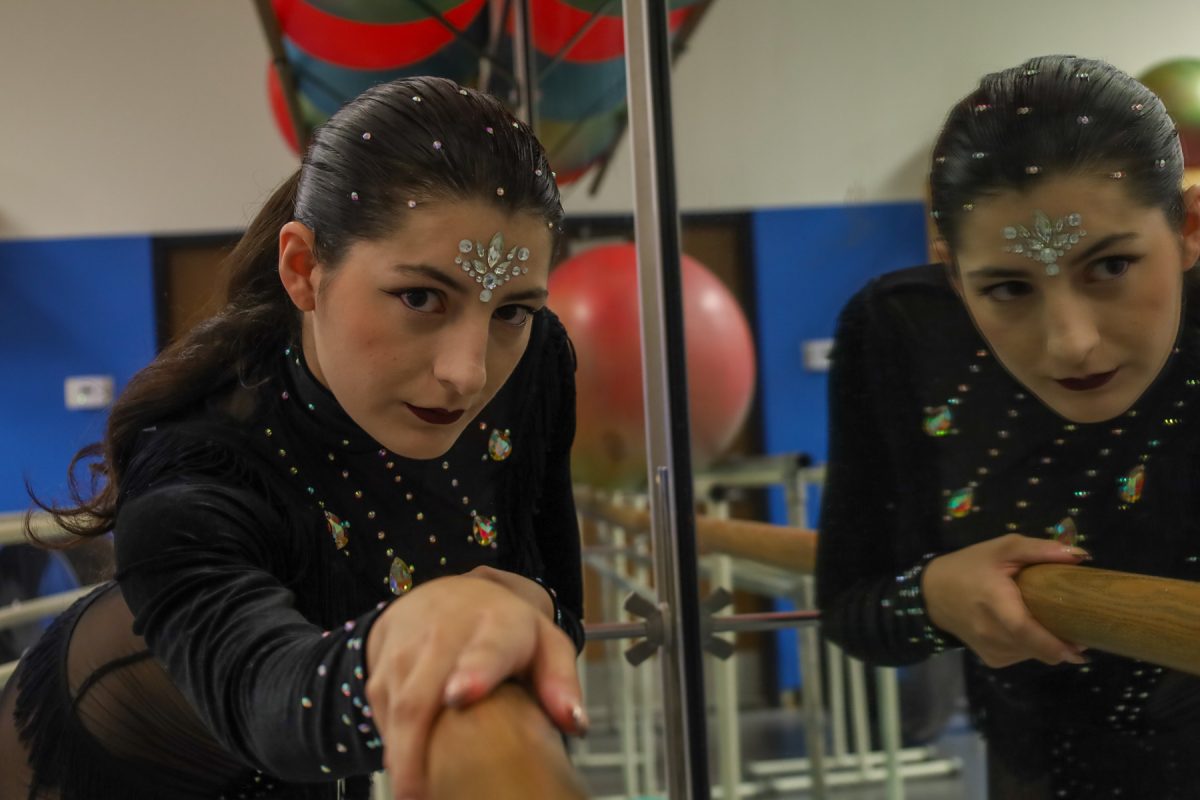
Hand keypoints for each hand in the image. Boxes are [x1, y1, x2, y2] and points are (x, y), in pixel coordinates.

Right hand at [365, 574, 585, 799]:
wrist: (445, 597)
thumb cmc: (504, 631)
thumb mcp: (544, 644)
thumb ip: (560, 682)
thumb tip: (573, 724)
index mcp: (497, 626)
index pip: (487, 648)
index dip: (475, 671)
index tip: (461, 695)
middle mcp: (444, 632)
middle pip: (422, 695)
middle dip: (416, 749)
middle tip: (422, 796)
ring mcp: (406, 650)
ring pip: (396, 711)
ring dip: (403, 758)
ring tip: (418, 795)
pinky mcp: (380, 670)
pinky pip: (382, 715)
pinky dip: (394, 749)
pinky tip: (410, 772)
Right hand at [922, 534, 1089, 667]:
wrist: (932, 593)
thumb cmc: (970, 566)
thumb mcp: (1002, 548)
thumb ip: (1039, 549)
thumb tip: (1081, 554)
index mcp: (993, 601)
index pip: (1023, 629)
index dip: (1053, 643)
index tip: (1080, 649)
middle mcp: (990, 632)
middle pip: (1035, 647)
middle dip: (1061, 645)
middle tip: (1076, 628)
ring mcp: (990, 649)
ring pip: (1032, 655)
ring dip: (1046, 645)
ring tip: (1049, 623)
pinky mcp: (991, 659)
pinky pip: (1022, 657)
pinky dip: (1031, 647)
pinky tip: (1026, 630)